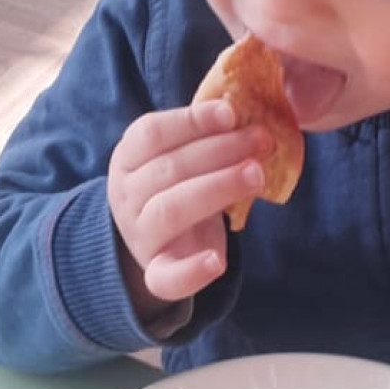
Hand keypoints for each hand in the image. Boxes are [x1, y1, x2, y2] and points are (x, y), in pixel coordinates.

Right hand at [108, 98, 271, 320]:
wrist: (155, 240)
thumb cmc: (176, 185)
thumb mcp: (180, 155)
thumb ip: (205, 136)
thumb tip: (252, 110)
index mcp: (127, 159)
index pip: (151, 133)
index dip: (192, 121)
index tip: (232, 113)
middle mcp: (127, 196)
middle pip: (169, 169)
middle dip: (220, 151)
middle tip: (262, 140)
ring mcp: (140, 236)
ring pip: (170, 210)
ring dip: (217, 188)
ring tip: (257, 174)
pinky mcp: (157, 273)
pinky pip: (167, 278)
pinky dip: (191, 272)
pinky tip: (216, 262)